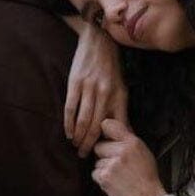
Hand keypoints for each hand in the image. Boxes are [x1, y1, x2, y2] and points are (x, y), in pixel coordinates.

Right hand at [65, 22, 127, 157]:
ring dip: (79, 138)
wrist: (98, 40)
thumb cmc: (111, 68)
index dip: (109, 143)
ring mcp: (89, 88)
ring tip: (76, 147)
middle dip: (90, 145)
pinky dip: (69, 123)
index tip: (104, 154)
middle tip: (85, 156)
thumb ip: (120, 111)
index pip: (115, 126)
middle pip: (97, 127)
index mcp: (119, 96)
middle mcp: (105, 93)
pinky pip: (71, 108)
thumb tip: (125, 134)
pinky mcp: (75, 82)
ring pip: (83, 120)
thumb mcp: (121, 88)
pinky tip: (68, 133)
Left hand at [93, 119, 165, 195]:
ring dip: (104, 170)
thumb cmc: (148, 181)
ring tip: (119, 178)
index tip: (106, 139)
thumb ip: (129, 142)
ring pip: (97, 162)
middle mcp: (121, 150)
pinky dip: (102, 180)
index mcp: (132, 142)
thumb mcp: (144, 154)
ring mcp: (112, 164)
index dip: (105, 133)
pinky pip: (95, 174)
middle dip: (104, 156)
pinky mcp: (105, 177)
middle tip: (118, 166)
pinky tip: (115, 185)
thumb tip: (115, 133)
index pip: (108, 124)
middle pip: (99, 146)